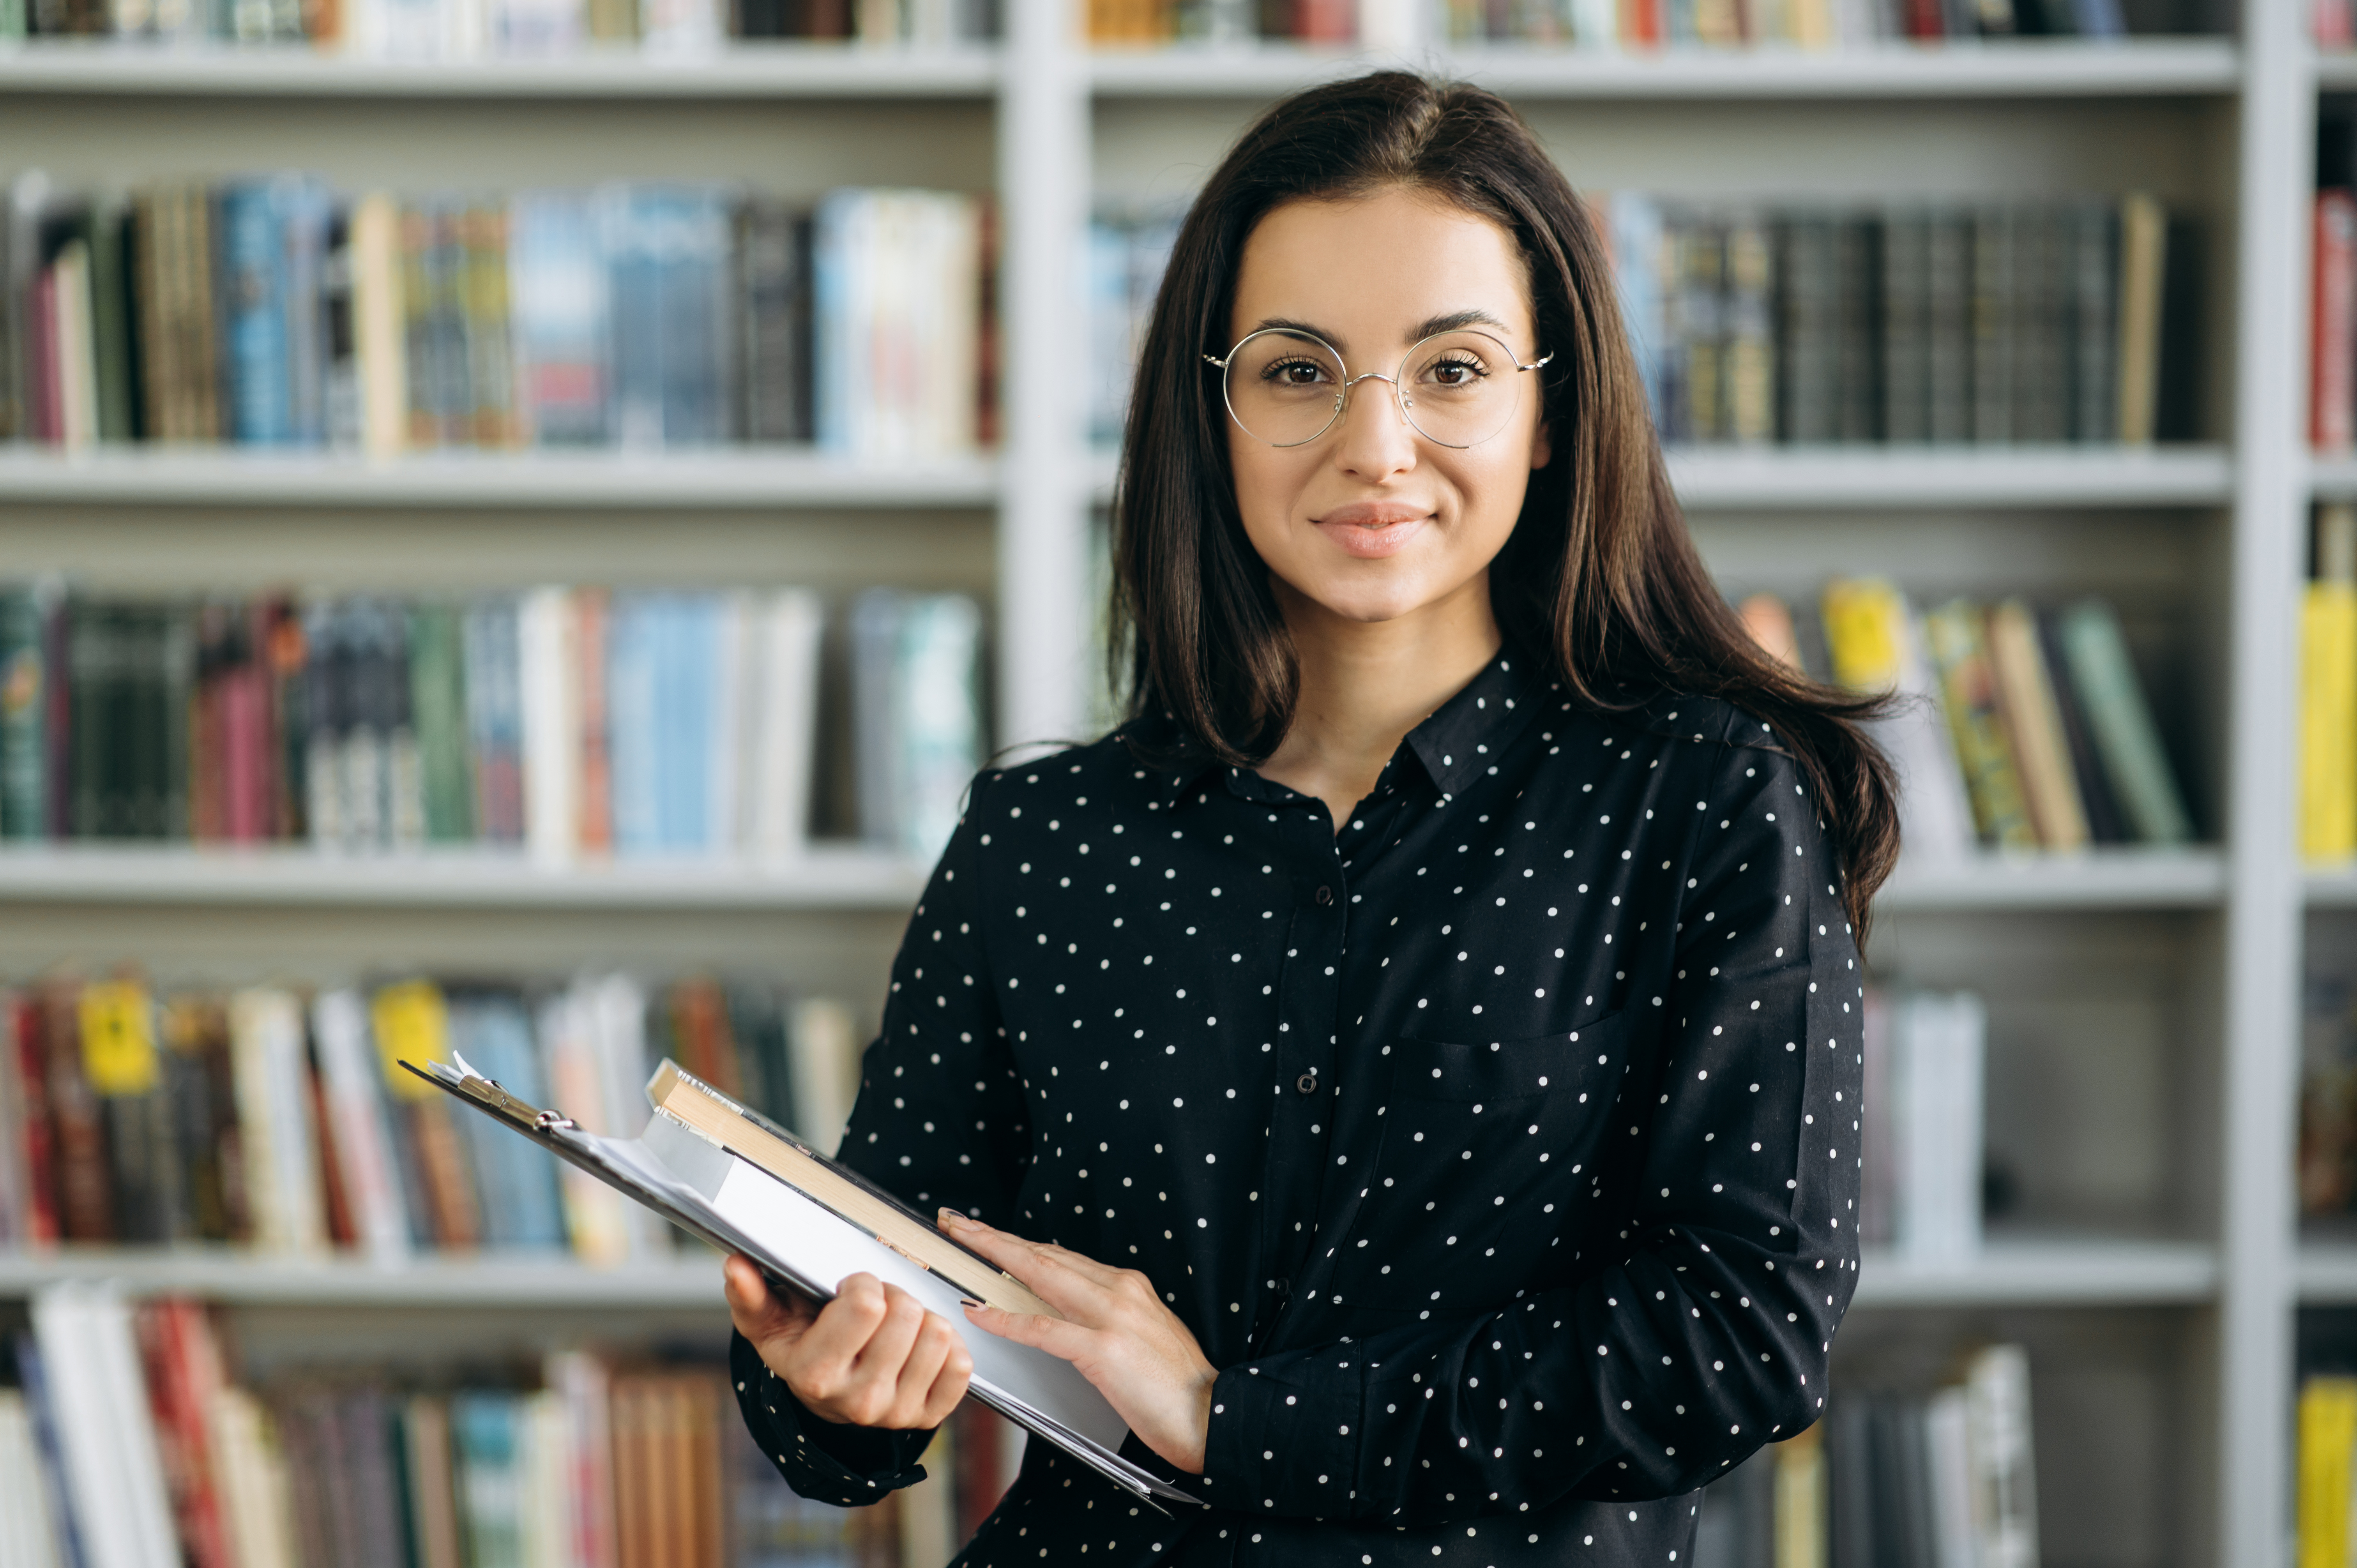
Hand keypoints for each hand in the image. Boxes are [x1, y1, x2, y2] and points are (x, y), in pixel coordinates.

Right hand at [723, 1255, 972, 1429]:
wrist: (826, 1394)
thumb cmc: (801, 1346)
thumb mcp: (769, 1322)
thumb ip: (750, 1294)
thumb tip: (736, 1266)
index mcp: (815, 1374)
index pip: (866, 1304)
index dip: (862, 1283)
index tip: (850, 1290)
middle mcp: (857, 1401)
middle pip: (906, 1313)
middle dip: (893, 1295)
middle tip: (875, 1308)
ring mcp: (896, 1413)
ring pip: (938, 1333)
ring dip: (920, 1318)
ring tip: (895, 1327)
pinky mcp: (928, 1416)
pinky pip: (961, 1364)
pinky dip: (947, 1346)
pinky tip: (918, 1346)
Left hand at [937, 1210, 1217, 1474]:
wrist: (1212, 1414)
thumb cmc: (1176, 1386)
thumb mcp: (1141, 1334)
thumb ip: (1105, 1316)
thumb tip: (1064, 1310)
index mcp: (1128, 1285)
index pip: (1061, 1255)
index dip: (1020, 1242)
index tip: (988, 1232)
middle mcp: (1120, 1290)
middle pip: (1044, 1255)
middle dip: (996, 1237)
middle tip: (958, 1224)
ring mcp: (1112, 1317)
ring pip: (1041, 1276)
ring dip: (994, 1258)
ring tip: (960, 1246)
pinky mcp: (1104, 1350)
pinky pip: (1044, 1330)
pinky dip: (1008, 1320)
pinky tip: (982, 1313)